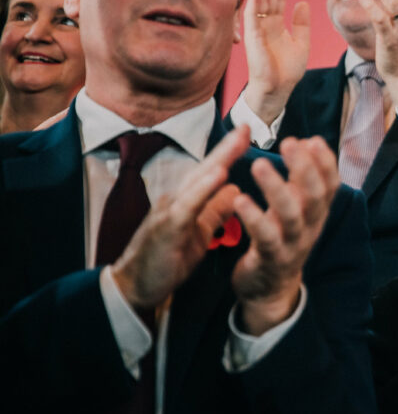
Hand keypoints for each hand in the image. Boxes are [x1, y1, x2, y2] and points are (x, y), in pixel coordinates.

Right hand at [111, 127, 247, 310]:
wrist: (134, 287)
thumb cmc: (167, 258)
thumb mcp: (199, 233)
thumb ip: (215, 210)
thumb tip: (236, 189)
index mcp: (185, 201)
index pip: (210, 171)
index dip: (228, 152)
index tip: (247, 132)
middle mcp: (175, 200)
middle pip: (204, 168)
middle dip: (226, 147)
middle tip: (246, 126)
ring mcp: (168, 212)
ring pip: (195, 181)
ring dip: (218, 160)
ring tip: (237, 141)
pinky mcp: (165, 229)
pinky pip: (186, 207)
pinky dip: (203, 189)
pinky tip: (220, 175)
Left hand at [230, 136, 340, 334]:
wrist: (269, 290)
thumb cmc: (280, 239)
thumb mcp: (297, 209)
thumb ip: (301, 180)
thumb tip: (306, 142)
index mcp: (317, 212)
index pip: (331, 184)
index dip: (326, 162)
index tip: (313, 139)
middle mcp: (310, 226)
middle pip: (316, 195)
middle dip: (304, 167)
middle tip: (289, 143)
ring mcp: (293, 244)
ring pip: (291, 214)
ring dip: (276, 188)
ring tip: (259, 164)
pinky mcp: (271, 259)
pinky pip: (265, 237)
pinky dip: (254, 217)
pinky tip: (240, 200)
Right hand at [242, 0, 310, 124]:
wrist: (278, 90)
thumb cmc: (287, 70)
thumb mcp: (301, 43)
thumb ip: (302, 24)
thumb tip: (302, 2)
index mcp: (276, 25)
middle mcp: (265, 25)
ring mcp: (258, 30)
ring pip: (259, 2)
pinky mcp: (253, 38)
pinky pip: (252, 16)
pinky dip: (254, 1)